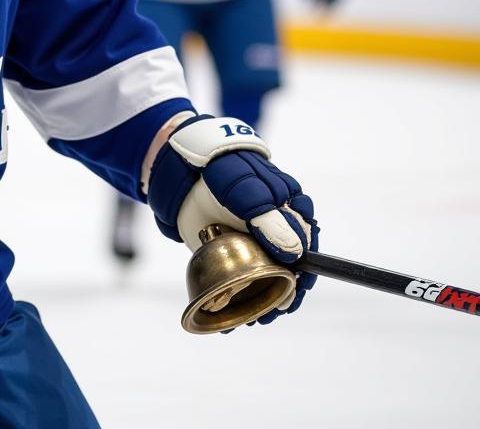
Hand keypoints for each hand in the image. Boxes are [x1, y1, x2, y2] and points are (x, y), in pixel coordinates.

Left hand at [147, 114, 318, 323]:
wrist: (185, 172)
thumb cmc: (223, 173)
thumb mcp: (246, 192)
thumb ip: (268, 220)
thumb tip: (295, 254)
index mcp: (291, 210)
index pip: (307, 247)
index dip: (303, 272)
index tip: (295, 290)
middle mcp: (278, 230)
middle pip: (290, 270)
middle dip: (283, 293)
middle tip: (271, 311)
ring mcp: (258, 245)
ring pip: (268, 280)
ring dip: (263, 302)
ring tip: (255, 318)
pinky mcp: (237, 256)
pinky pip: (244, 282)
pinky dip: (240, 300)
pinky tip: (234, 317)